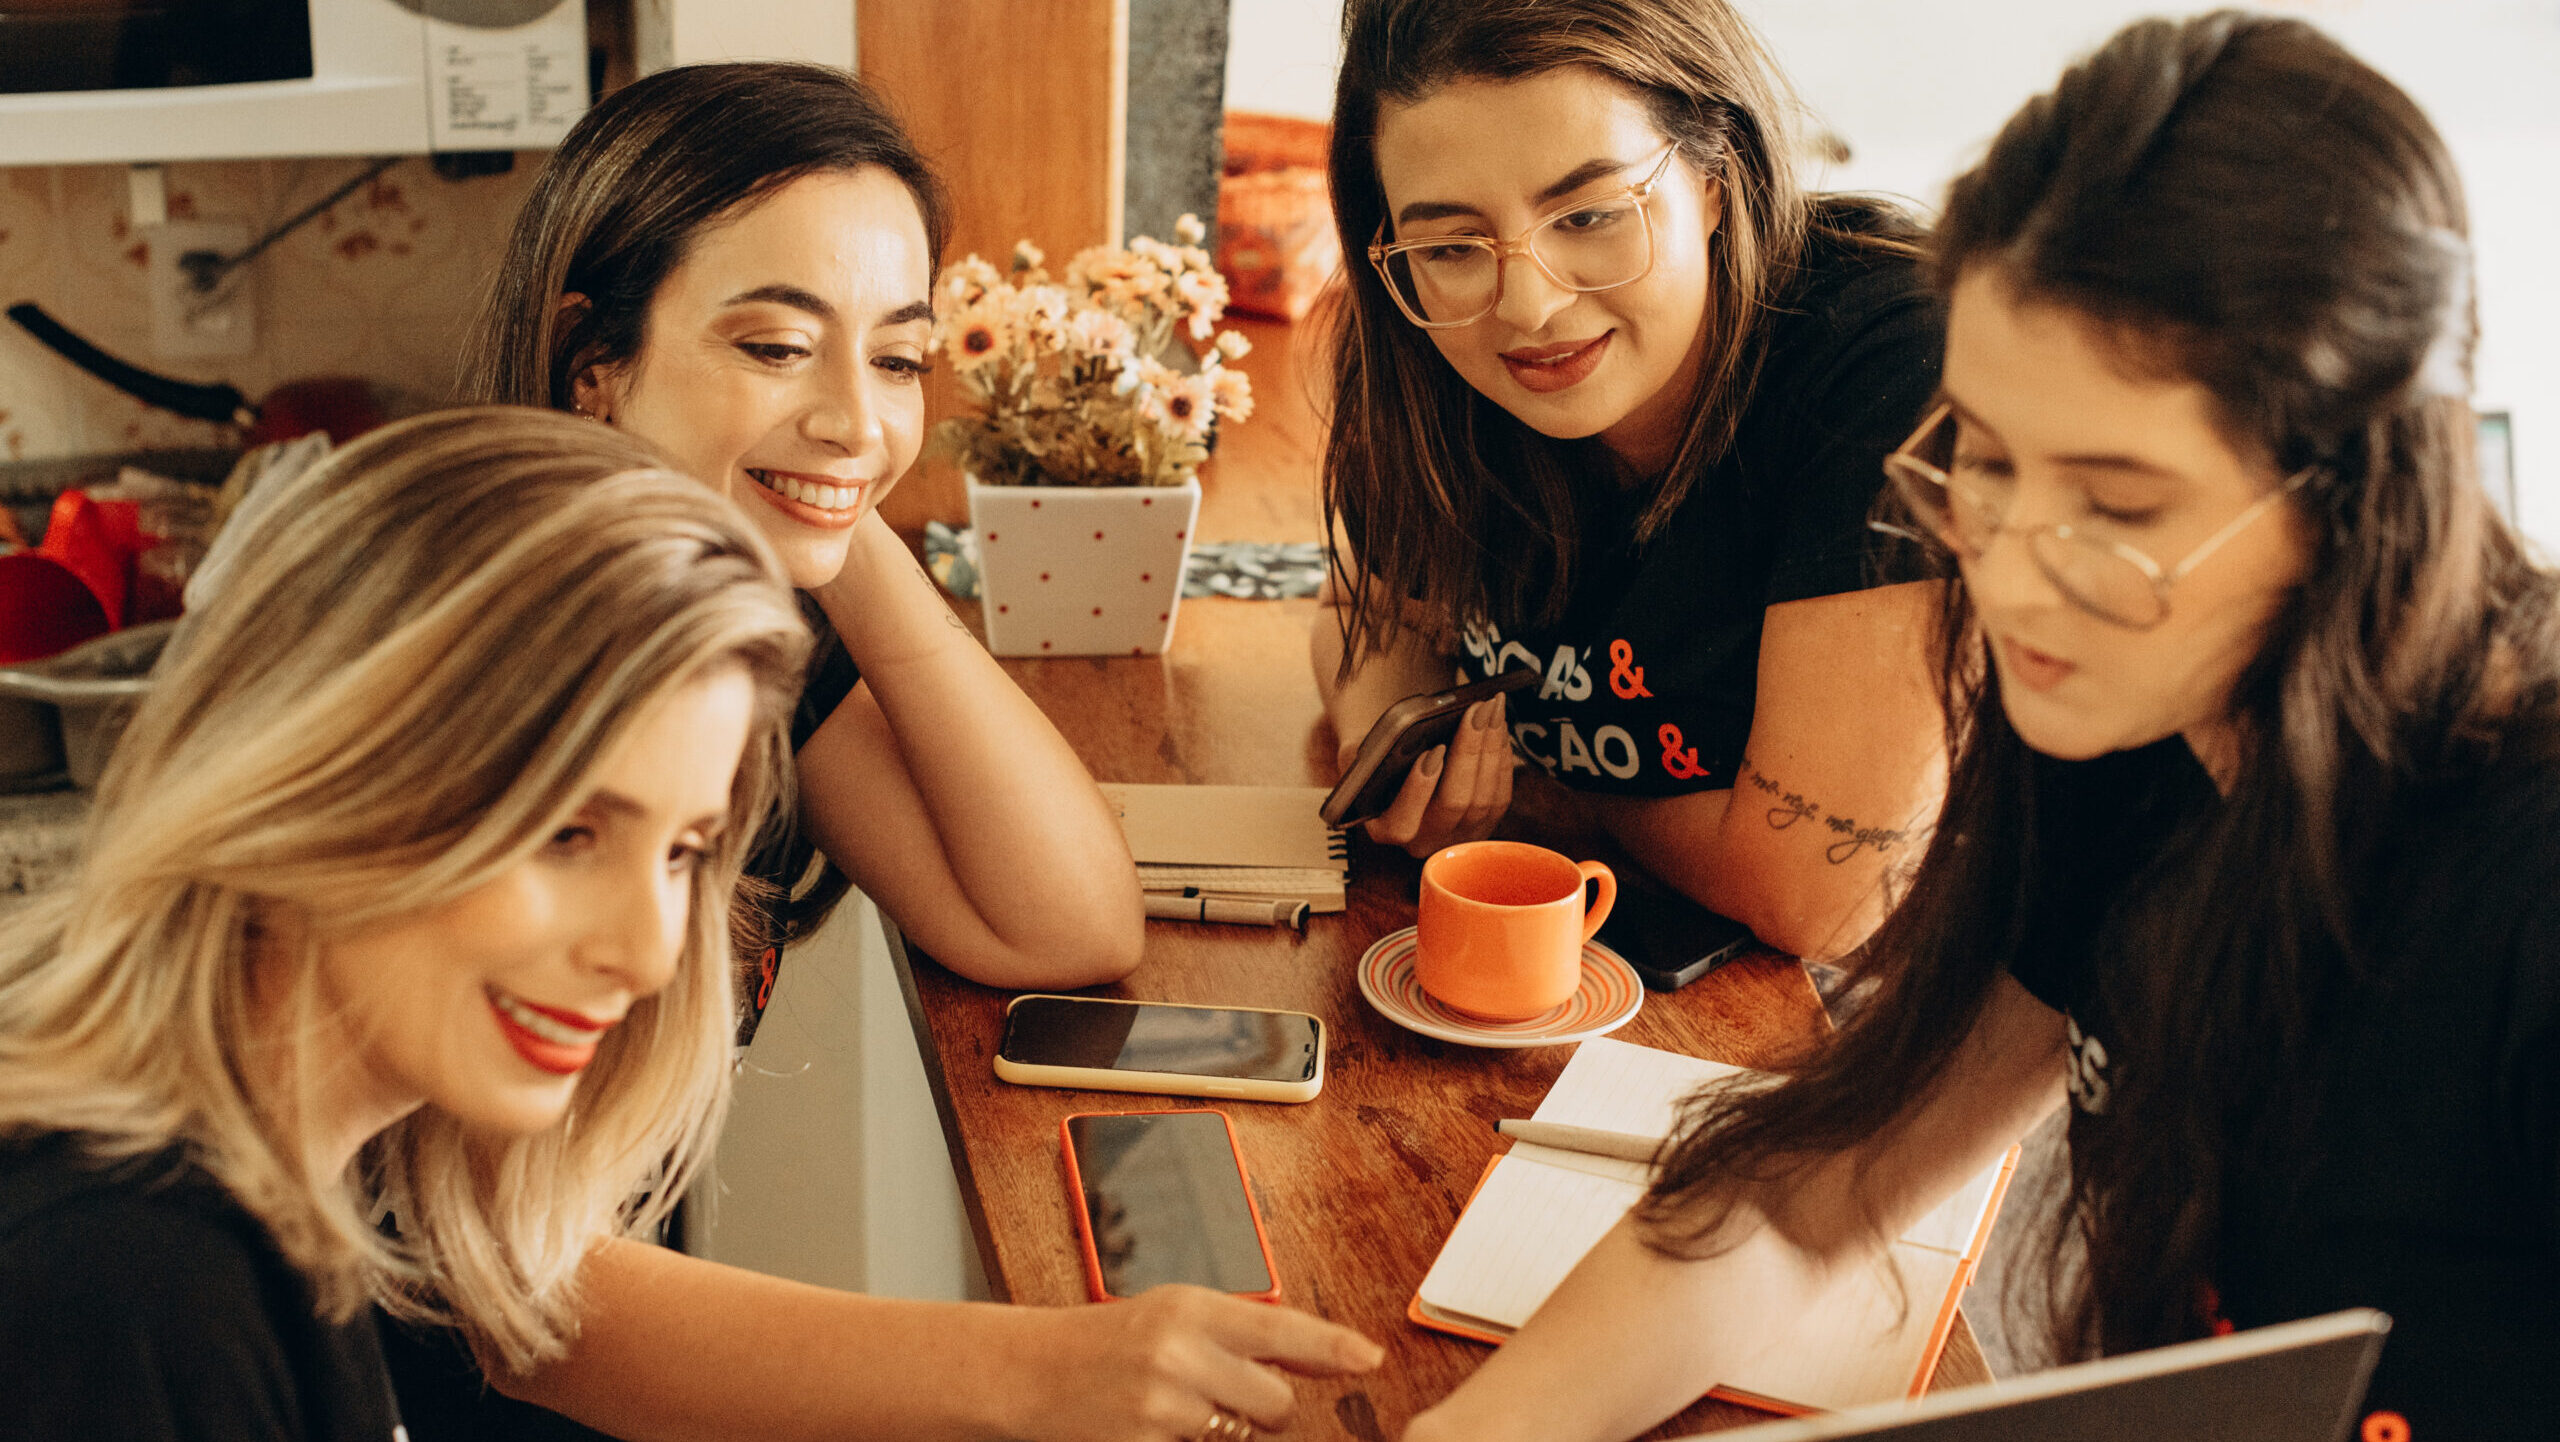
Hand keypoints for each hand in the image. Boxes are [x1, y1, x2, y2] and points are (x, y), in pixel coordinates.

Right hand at [1008, 1285, 1382, 1441]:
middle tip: (1221, 1395)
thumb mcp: (1171, 1314)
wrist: (1029, 1373)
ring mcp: (1163, 1407)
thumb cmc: (1105, 1341)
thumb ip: (1235, 1330)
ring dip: (1231, 1431)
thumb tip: (1311, 1351)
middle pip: (1277, 1400)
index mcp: (1191, 1308)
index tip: (1370, 1357)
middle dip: (1264, 1407)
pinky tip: (1159, 1427)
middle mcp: (1180, 1353)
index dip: (1334, 1347)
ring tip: (1183, 1409)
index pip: (1283, 1329)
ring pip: (1246, 1435)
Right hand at [1359, 695, 1514, 857]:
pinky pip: (1501, 794)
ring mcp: (1458, 836)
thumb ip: (1361, 755)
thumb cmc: (1379, 757)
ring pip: (1485, 798)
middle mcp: (1424, 841)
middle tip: (1475, 712)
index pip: (1402, 823)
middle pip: (1455, 804)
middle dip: (1468, 753)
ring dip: (1491, 748)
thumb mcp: (1359, 754)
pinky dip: (1502, 756)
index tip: (1432, 751)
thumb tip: (1387, 741)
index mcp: (1385, 830)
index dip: (1418, 789)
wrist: (1402, 766)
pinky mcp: (1485, 824)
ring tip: (1491, 709)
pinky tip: (1498, 725)